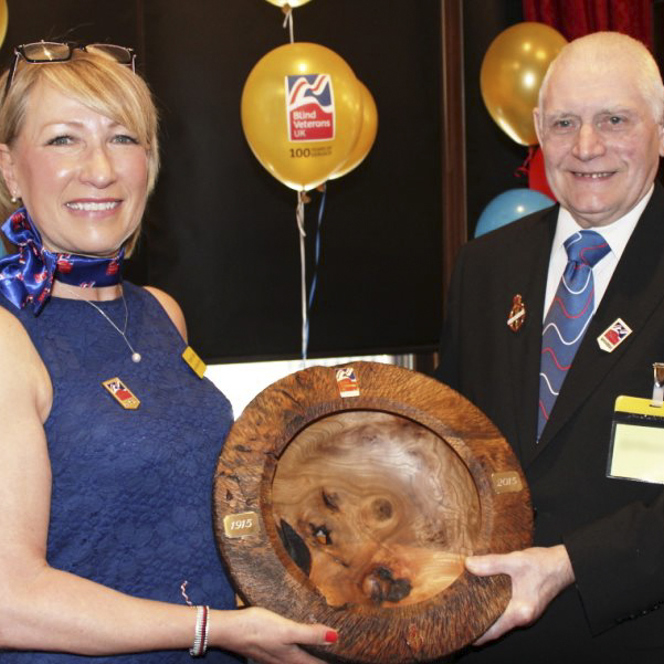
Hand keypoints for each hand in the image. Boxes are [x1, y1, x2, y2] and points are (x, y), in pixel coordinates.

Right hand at [222, 606, 337, 663]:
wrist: (229, 629)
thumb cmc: (258, 629)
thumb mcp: (286, 630)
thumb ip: (310, 634)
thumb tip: (335, 637)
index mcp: (293, 659)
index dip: (332, 661)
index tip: (348, 655)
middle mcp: (285, 661)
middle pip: (309, 663)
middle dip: (323, 658)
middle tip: (338, 649)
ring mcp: (275, 657)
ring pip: (299, 659)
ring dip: (311, 654)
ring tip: (323, 646)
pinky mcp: (268, 649)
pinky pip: (289, 653)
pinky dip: (299, 649)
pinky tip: (299, 640)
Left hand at [465, 545, 574, 644]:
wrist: (562, 564)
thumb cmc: (542, 564)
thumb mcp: (515, 561)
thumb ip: (491, 563)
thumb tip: (469, 565)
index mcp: (520, 612)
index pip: (493, 631)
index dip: (476, 633)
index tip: (460, 631)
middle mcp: (523, 617)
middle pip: (495, 627)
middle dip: (478, 624)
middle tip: (457, 618)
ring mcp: (525, 613)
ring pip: (500, 619)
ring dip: (485, 615)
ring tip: (465, 608)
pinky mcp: (525, 606)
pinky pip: (506, 612)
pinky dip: (493, 608)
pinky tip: (482, 598)